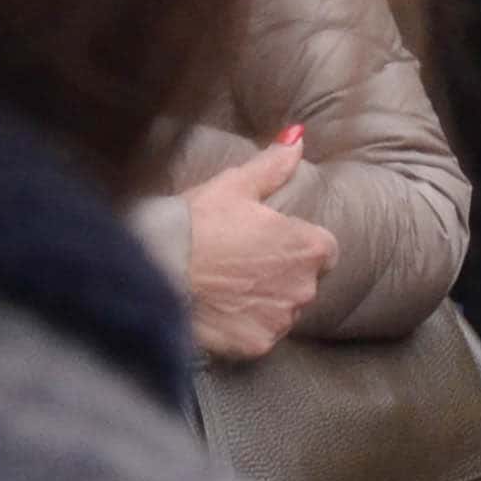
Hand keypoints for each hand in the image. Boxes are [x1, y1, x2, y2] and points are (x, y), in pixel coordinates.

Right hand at [182, 130, 335, 362]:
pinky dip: (245, 327)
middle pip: (305, 282)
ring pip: (283, 311)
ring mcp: (281, 319)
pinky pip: (261, 336)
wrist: (156, 269)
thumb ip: (275, 164)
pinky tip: (221, 310)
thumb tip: (299, 136)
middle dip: (281, 274)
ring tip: (228, 287)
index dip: (297, 245)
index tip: (269, 243)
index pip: (323, 250)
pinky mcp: (257, 345)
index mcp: (309, 246)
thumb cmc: (197, 223)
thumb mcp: (236, 185)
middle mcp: (304, 287)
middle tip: (242, 264)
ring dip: (266, 302)